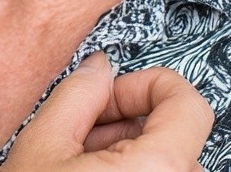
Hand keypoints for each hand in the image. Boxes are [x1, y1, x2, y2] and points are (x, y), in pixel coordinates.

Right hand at [6, 53, 213, 170]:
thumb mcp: (43, 146)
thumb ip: (77, 94)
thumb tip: (97, 69)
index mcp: (161, 168)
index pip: (188, 101)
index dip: (146, 84)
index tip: (114, 90)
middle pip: (173, 131)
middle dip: (126, 120)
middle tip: (83, 129)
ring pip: (166, 159)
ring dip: (125, 149)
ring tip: (79, 161)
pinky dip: (131, 171)